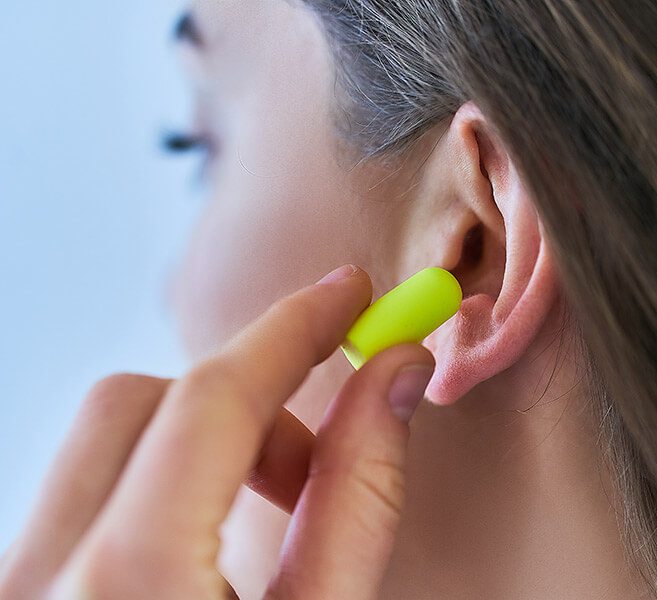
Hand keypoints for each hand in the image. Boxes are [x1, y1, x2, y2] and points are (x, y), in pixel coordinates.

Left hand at [0, 265, 434, 599]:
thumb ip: (360, 498)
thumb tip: (395, 379)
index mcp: (129, 590)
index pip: (213, 396)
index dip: (293, 328)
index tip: (349, 294)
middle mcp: (40, 581)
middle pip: (140, 402)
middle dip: (244, 402)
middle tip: (310, 460)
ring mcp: (12, 589)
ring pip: (102, 443)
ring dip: (197, 443)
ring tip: (258, 516)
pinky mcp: (15, 596)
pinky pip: (81, 492)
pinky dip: (154, 481)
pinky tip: (199, 546)